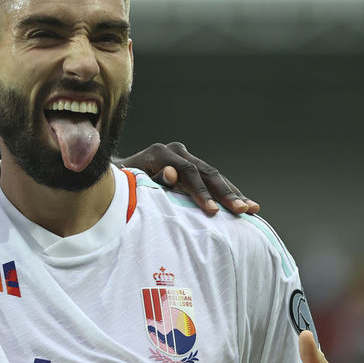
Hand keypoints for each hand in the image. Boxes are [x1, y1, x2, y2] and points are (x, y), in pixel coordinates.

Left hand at [117, 142, 258, 215]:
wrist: (112, 176)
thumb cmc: (117, 185)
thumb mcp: (129, 183)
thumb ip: (152, 179)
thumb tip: (172, 173)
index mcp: (159, 153)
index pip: (187, 172)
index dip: (201, 192)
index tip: (213, 211)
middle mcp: (175, 151)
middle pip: (206, 172)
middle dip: (225, 193)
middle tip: (241, 211)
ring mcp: (185, 157)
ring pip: (214, 176)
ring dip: (234, 193)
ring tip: (251, 209)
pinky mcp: (191, 166)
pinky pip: (213, 180)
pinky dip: (229, 193)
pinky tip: (248, 204)